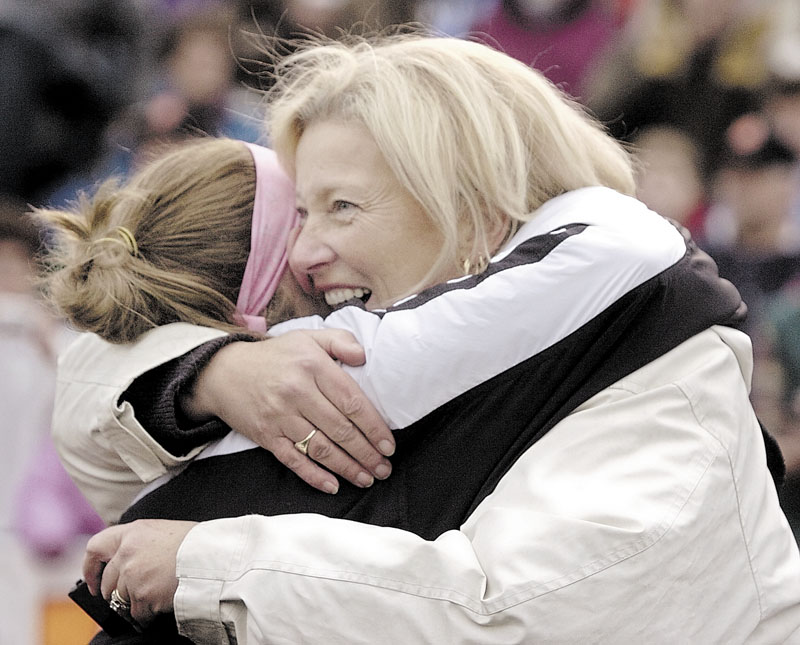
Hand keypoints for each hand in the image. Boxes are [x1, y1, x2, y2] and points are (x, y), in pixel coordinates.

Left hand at [83, 520, 196, 626]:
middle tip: (132, 597)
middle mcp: (128, 552)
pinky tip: (161, 607)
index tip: (94, 582)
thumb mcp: (165, 532)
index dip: (90, 568)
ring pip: (121, 601)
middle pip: (107, 582)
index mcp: (133, 532)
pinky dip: (147, 616)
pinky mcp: (142, 596)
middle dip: (117, 593)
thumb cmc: (197, 543)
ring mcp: (133, 575)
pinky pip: (137, 614)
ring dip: (135, 605)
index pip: (95, 547)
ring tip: (154, 600)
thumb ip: (140, 543)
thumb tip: (127, 562)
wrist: (215, 557)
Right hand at [184, 329, 394, 493]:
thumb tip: (364, 357)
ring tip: (367, 478)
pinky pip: (294, 460)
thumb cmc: (275, 356)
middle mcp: (297, 392)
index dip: (373, 426)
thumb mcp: (308, 337)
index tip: (389, 444)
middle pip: (340, 429)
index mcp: (312, 366)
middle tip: (384, 468)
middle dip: (367, 453)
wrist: (223, 372)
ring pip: (320, 448)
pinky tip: (333, 485)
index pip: (351, 401)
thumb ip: (340, 342)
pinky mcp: (265, 436)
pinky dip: (314, 476)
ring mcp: (279, 416)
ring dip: (347, 467)